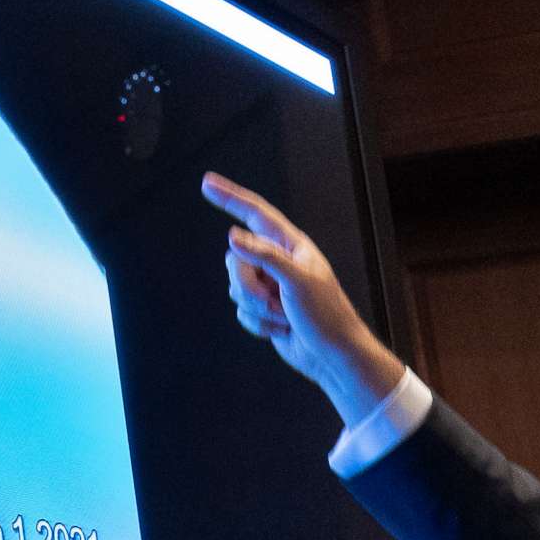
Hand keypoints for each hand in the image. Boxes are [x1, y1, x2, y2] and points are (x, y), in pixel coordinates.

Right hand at [201, 172, 405, 425]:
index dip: (230, 197)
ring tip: (283, 317)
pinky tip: (281, 329)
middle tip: (273, 302)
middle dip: (248, 287)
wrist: (332, 356)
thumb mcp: (297, 282)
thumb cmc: (326, 315)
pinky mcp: (264, 309)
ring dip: (256, 309)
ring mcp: (269, 285)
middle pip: (236, 260)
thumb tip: (233, 236)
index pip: (255, 213)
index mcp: (291, 246)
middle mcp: (278, 261)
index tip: (207, 183)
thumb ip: (264, 256)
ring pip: (236, 288)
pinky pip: (241, 311)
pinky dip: (258, 324)